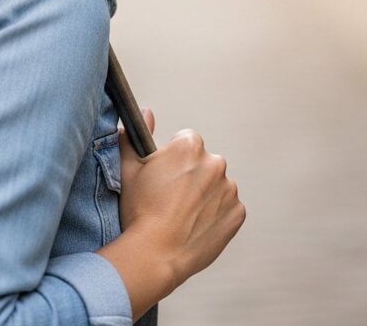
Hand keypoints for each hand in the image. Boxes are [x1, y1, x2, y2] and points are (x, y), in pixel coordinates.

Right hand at [110, 108, 245, 296]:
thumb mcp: (128, 169)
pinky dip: (216, 215)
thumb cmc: (139, 211)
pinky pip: (228, 208)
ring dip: (205, 195)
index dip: (173, 159)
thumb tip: (146, 112)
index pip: (186, 142)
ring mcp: (229, 189)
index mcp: (190, 146)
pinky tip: (196, 226)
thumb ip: (136, 135)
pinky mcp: (237, 213)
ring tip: (182, 216)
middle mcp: (215, 163)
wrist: (154, 254)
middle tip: (171, 199)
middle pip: (204, 163)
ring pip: (217, 186)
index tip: (164, 177)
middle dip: (191, 175)